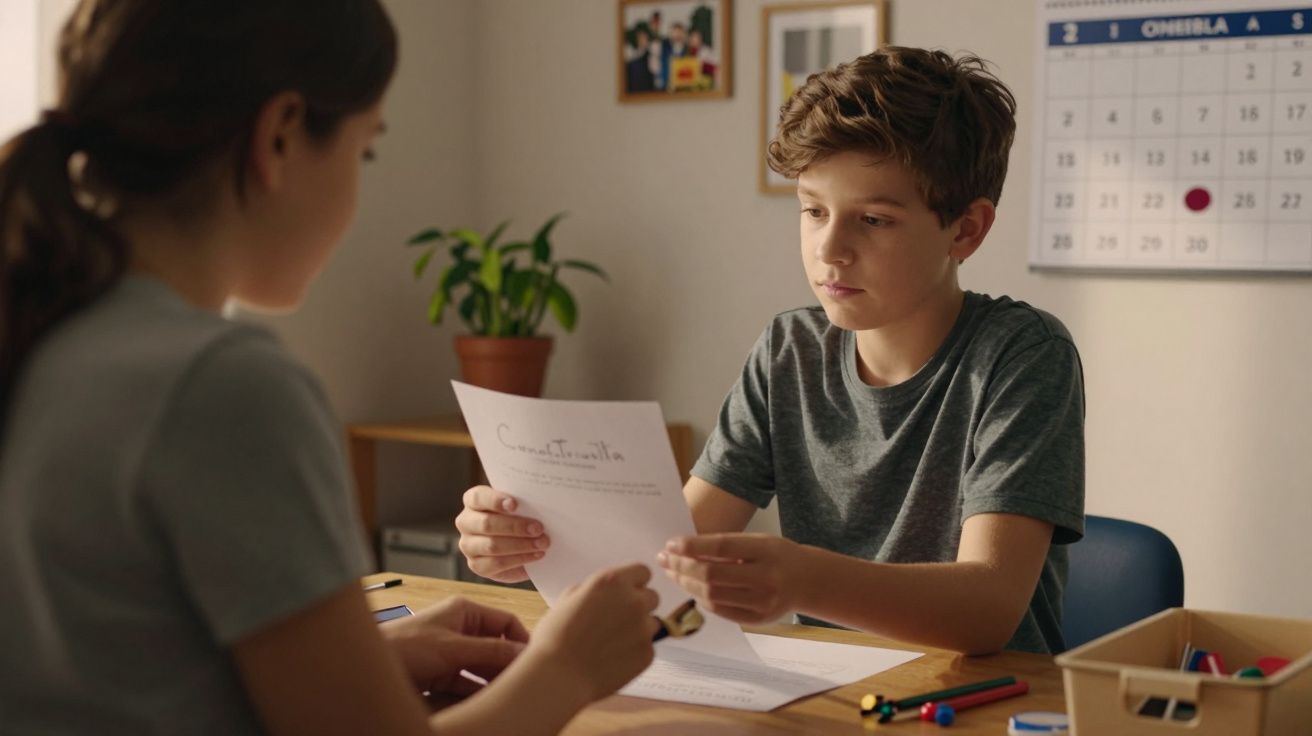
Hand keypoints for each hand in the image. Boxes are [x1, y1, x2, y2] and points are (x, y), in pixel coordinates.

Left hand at [380, 596, 528, 695]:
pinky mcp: (441, 674)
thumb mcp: (453, 648)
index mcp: (465, 611)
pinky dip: (478, 692)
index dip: (522, 640)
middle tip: (525, 682)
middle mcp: (460, 629)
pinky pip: (468, 683)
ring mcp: (451, 653)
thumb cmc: (402, 647)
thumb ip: (491, 651)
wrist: (363, 668)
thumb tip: (524, 653)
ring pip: (483, 668)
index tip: (535, 660)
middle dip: (509, 664)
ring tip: (509, 694)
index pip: (506, 622)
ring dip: (494, 680)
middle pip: (497, 647)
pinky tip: (488, 702)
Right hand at [455, 485, 549, 582]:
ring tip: (541, 544)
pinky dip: (519, 559)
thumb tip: (540, 505)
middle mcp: (465, 522)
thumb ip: (522, 504)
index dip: (495, 500)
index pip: (478, 497)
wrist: (517, 544)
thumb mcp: (519, 507)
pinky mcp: (476, 565)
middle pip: (486, 524)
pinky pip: (496, 563)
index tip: (515, 504)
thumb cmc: (518, 517)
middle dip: (515, 527)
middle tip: (538, 528)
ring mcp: (468, 545)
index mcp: (473, 501)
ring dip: (520, 545)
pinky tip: (535, 555)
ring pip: (492, 546)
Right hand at [521, 563, 660, 702]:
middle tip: (618, 619)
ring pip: (652, 622)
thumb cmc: (555, 636)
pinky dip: (635, 651)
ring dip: (639, 628)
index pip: (643, 572)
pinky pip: (647, 647)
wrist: (558, 675)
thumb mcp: (569, 598)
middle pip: (652, 597)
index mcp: (613, 581)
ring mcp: (643, 628)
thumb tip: (607, 593)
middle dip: (639, 605)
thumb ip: (596, 589)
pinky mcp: (647, 653)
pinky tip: (613, 658)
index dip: (634, 583)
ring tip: (612, 642)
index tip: (626, 593)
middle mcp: (633, 601)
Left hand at [657, 533, 803, 623]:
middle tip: (664, 559)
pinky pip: (720, 611)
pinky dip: (703, 599)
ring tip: (674, 573)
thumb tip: (685, 549)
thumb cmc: (777, 555)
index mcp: (766, 551)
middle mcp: (766, 578)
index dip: (692, 546)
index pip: (722, 548)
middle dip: (682, 567)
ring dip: (687, 584)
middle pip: (713, 575)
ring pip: (712, 596)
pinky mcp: (758, 620)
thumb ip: (727, 546)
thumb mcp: (758, 541)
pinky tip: (693, 589)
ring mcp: (763, 603)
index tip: (671, 544)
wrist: (808, 581)